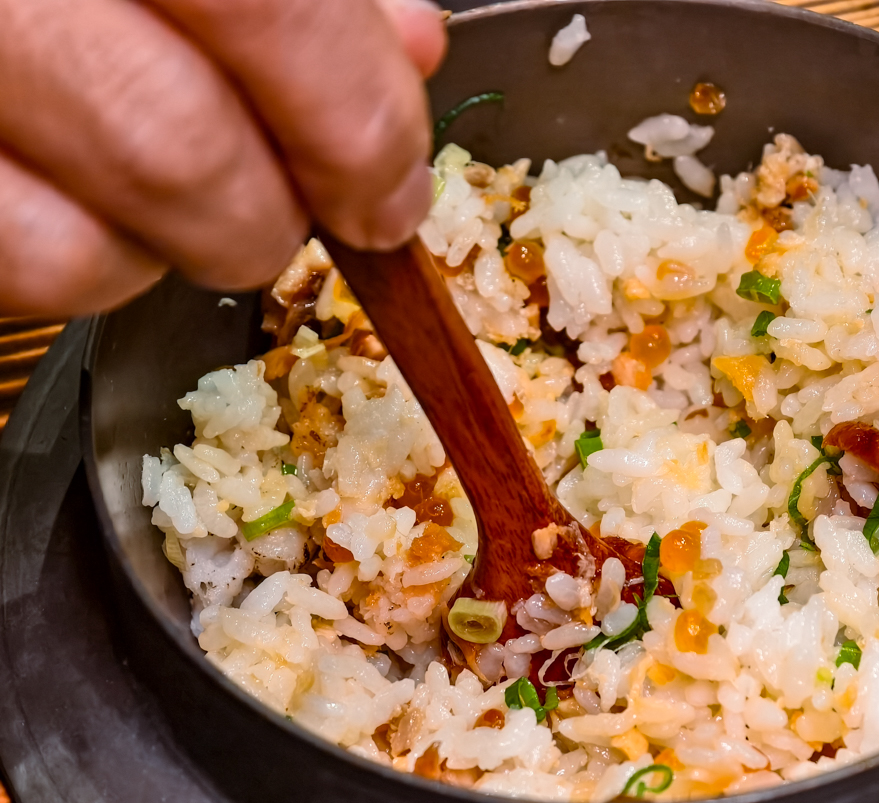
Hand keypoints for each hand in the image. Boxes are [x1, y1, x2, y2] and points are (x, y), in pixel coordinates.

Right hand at [0, 0, 445, 314]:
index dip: (361, 126)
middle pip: (179, 147)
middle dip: (278, 216)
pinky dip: (88, 268)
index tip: (394, 188)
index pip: (267, 9)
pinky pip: (22, 268)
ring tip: (193, 196)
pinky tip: (98, 204)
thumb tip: (406, 49)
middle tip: (312, 213)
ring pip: (89, 247)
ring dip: (182, 247)